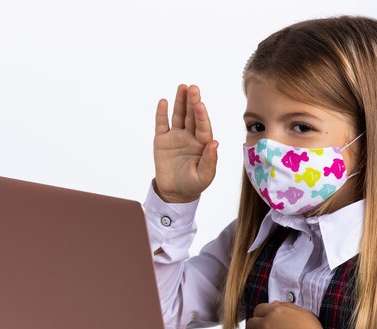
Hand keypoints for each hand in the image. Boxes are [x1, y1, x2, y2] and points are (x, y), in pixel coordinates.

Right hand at [153, 84, 217, 202]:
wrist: (175, 193)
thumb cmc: (193, 185)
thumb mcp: (204, 177)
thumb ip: (210, 161)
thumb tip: (215, 143)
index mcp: (203, 144)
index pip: (203, 127)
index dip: (202, 116)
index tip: (200, 105)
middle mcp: (191, 136)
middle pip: (192, 116)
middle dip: (192, 102)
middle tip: (193, 88)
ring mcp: (176, 137)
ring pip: (179, 116)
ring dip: (180, 102)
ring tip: (182, 87)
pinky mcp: (162, 140)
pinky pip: (162, 124)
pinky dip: (162, 113)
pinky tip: (164, 102)